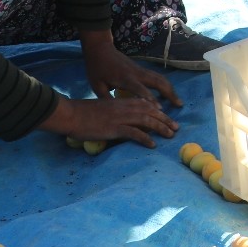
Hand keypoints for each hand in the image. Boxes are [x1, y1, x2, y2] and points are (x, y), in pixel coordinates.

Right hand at [38, 95, 178, 148]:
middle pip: (150, 112)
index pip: (145, 104)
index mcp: (122, 101)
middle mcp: (125, 107)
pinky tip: (153, 144)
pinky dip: (146, 138)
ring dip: (161, 128)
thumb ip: (116, 112)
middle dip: (165, 119)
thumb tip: (124, 121)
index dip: (158, 110)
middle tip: (176, 127)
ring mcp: (121, 117)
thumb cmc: (83, 113)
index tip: (166, 116)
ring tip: (170, 135)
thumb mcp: (104, 109)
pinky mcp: (115, 128)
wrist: (70, 114)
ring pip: (147, 121)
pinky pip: (134, 133)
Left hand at [79, 31, 183, 109]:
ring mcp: (141, 70)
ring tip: (178, 102)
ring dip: (170, 89)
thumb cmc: (97, 69)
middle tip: (178, 105)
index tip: (159, 108)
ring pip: (160, 78)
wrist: (100, 49)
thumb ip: (108, 99)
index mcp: (124, 78)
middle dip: (169, 93)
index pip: (139, 89)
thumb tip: (117, 113)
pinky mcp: (142, 70)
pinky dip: (165, 85)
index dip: (149, 98)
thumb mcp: (97, 86)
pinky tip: (168, 94)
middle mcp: (136, 73)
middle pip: (158, 81)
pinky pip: (157, 77)